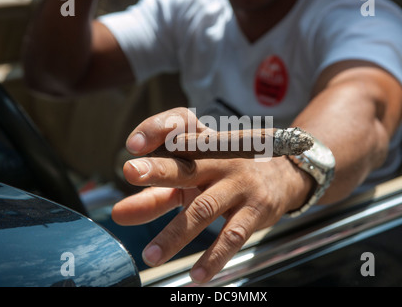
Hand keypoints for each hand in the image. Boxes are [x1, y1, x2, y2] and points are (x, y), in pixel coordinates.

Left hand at [112, 107, 312, 282]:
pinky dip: (214, 256)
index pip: (178, 126)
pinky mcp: (256, 210)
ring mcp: (239, 185)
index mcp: (202, 146)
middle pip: (188, 162)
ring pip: (205, 208)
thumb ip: (156, 193)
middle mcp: (220, 160)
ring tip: (150, 255)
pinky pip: (233, 235)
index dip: (155, 130)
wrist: (283, 175)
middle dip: (159, 169)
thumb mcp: (194, 176)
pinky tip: (196, 275)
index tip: (131, 145)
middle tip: (130, 171)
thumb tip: (118, 214)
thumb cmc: (227, 172)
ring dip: (176, 233)